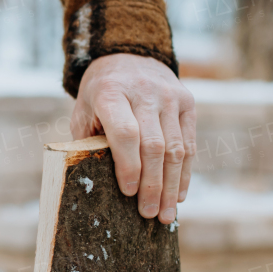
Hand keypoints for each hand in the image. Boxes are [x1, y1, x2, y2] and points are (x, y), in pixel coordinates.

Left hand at [70, 53, 195, 223]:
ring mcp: (170, 96)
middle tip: (148, 215)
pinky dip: (184, 173)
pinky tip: (178, 195)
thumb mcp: (84, 111)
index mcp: (112, 93)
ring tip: (165, 215)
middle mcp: (144, 93)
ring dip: (171, 186)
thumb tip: (99, 184)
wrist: (128, 56)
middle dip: (152, 185)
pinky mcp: (187, 103)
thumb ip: (89, 142)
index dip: (129, 165)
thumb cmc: (100, 94)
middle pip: (154, 146)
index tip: (128, 193)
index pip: (125, 133)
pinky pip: (188, 144)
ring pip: (175, 149)